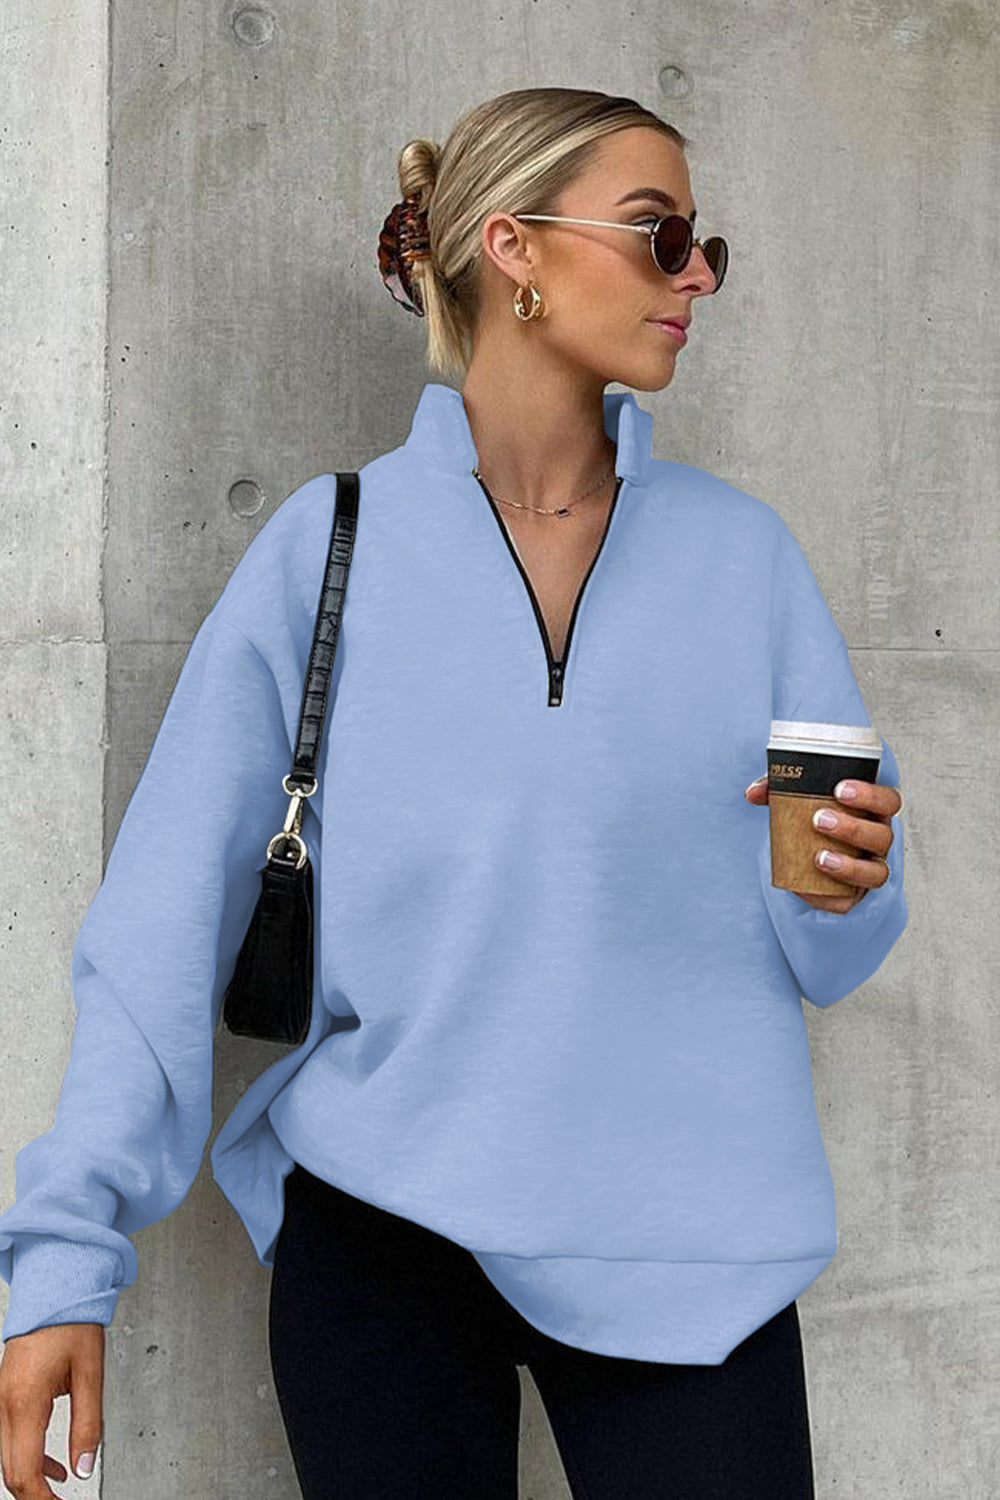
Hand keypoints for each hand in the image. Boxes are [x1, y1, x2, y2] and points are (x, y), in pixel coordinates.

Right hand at [0, 1322, 103, 1495]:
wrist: (55, 1289)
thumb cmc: (72, 1324)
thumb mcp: (91, 1375)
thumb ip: (89, 1425)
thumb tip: (84, 1467)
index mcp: (26, 1401)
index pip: (25, 1471)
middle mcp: (4, 1403)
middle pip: (10, 1471)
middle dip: (35, 1495)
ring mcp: (0, 1398)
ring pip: (6, 1456)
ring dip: (32, 1476)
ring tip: (61, 1487)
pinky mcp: (5, 1393)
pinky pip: (9, 1437)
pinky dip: (28, 1455)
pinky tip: (53, 1462)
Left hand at [745, 774, 902, 913]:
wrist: (804, 856)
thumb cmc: (810, 820)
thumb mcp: (796, 800)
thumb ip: (776, 790)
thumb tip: (752, 793)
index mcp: (873, 812)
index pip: (889, 801)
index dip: (871, 795)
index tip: (839, 789)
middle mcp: (879, 841)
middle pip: (882, 836)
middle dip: (853, 828)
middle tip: (818, 819)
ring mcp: (871, 869)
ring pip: (876, 873)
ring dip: (849, 866)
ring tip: (819, 857)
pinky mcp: (854, 895)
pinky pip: (848, 901)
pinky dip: (827, 897)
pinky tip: (805, 889)